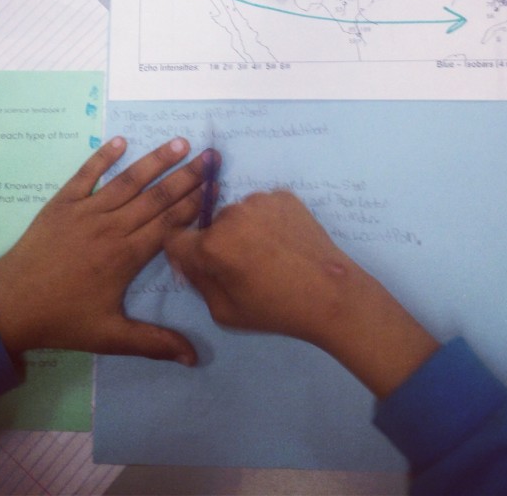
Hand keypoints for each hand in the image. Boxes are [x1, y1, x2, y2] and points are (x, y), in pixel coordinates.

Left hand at [0, 136, 213, 366]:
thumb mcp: (110, 336)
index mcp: (126, 256)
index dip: (194, 204)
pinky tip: (120, 139)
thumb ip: (154, 342)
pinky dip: (103, 156)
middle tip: (210, 156)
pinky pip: (86, 174)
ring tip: (180, 142)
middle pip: (155, 197)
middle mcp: (110, 227)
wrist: (10, 305)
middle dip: (185, 176)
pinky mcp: (62, 202)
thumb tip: (194, 358)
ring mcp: (85, 211)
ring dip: (155, 160)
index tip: (215, 187)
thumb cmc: (63, 319)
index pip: (168, 223)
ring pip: (127, 181)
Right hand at [166, 190, 438, 397]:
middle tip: (246, 266)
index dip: (184, 254)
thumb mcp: (224, 311)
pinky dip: (268, 220)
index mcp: (211, 246)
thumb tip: (188, 262)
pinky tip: (285, 242)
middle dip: (219, 243)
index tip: (202, 265)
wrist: (331, 294)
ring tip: (271, 254)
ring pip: (239, 214)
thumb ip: (199, 283)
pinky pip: (264, 207)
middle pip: (211, 226)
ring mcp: (259, 201)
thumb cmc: (276, 309)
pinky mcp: (283, 196)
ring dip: (245, 230)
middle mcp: (230, 215)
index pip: (175, 239)